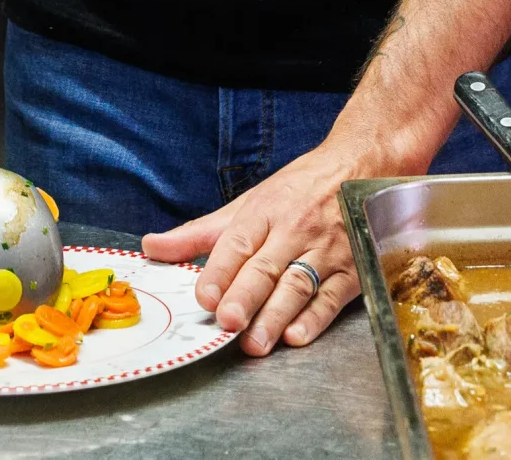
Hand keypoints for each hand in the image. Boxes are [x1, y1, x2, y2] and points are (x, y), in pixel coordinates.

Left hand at [140, 141, 369, 355]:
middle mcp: (294, 230)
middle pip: (266, 267)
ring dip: (275, 316)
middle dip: (245, 296)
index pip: (238, 242)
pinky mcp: (352, 269)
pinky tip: (297, 335)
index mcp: (265, 211)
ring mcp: (326, 250)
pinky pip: (332, 296)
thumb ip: (200, 233)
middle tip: (227, 322)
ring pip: (298, 285)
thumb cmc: (298, 189)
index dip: (220, 270)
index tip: (203, 296)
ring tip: (255, 343)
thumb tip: (152, 247)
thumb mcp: (247, 203)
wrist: (358, 167)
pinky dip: (315, 318)